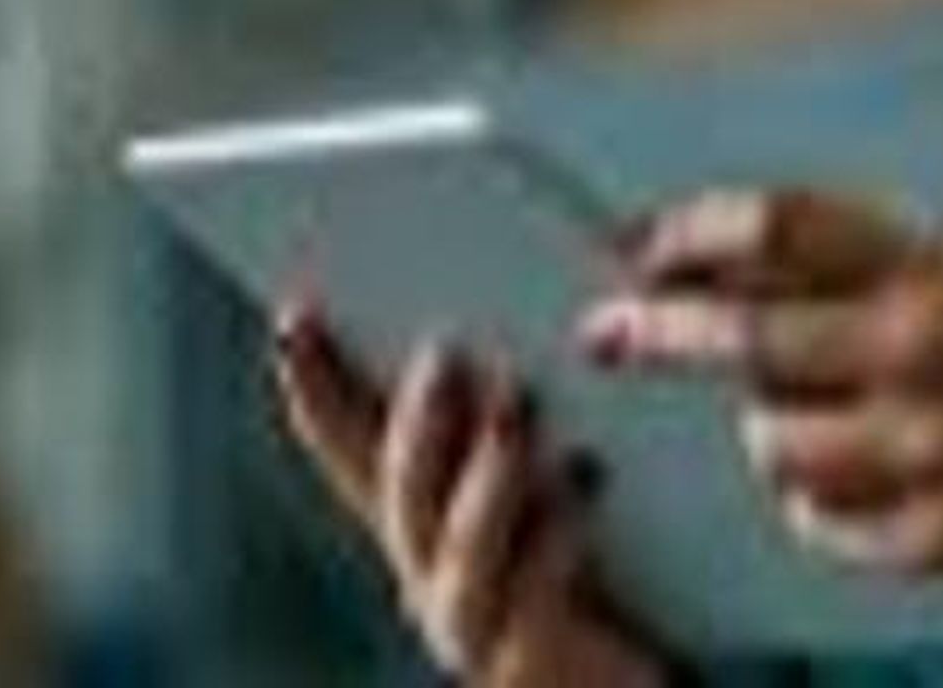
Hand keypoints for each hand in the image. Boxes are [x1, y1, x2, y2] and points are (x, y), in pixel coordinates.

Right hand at [266, 303, 668, 685]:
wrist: (645, 666)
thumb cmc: (616, 557)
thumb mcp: (558, 464)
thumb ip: (524, 398)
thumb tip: (547, 293)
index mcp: (424, 507)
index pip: (349, 435)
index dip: (316, 377)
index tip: (297, 309)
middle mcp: (428, 566)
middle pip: (399, 487)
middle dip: (417, 417)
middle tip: (445, 350)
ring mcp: (468, 621)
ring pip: (457, 544)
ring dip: (485, 470)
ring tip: (520, 406)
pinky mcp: (527, 659)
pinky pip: (532, 598)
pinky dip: (555, 534)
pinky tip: (586, 480)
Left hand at [576, 188, 942, 577]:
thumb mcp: (940, 273)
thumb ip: (831, 271)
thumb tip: (695, 269)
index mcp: (923, 266)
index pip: (781, 224)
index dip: (692, 232)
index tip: (636, 246)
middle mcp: (919, 347)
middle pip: (749, 338)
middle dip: (658, 334)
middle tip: (603, 331)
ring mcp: (925, 446)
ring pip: (768, 444)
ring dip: (764, 433)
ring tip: (815, 420)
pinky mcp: (931, 532)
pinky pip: (814, 518)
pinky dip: (815, 502)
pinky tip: (862, 479)